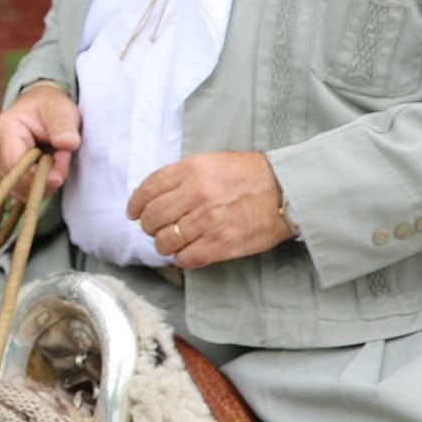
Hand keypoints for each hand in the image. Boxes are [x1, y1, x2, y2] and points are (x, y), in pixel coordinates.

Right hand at [0, 81, 81, 196]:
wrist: (40, 111)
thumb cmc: (49, 109)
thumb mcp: (61, 110)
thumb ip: (64, 126)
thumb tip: (68, 144)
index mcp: (3, 129)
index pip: (13, 164)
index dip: (36, 175)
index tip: (60, 174)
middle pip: (15, 181)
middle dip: (44, 179)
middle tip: (64, 160)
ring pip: (19, 190)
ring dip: (43, 183)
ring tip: (57, 160)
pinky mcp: (3, 176)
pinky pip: (21, 192)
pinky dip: (39, 186)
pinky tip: (48, 169)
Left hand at [128, 151, 293, 269]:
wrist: (286, 191)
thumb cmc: (250, 175)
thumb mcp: (211, 162)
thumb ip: (182, 176)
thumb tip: (153, 195)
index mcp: (190, 171)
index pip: (147, 190)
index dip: (135, 205)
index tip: (134, 212)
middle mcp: (195, 195)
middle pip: (151, 218)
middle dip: (148, 226)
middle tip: (154, 229)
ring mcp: (207, 221)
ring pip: (165, 241)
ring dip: (164, 244)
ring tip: (172, 242)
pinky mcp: (221, 244)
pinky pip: (186, 259)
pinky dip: (182, 258)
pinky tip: (188, 253)